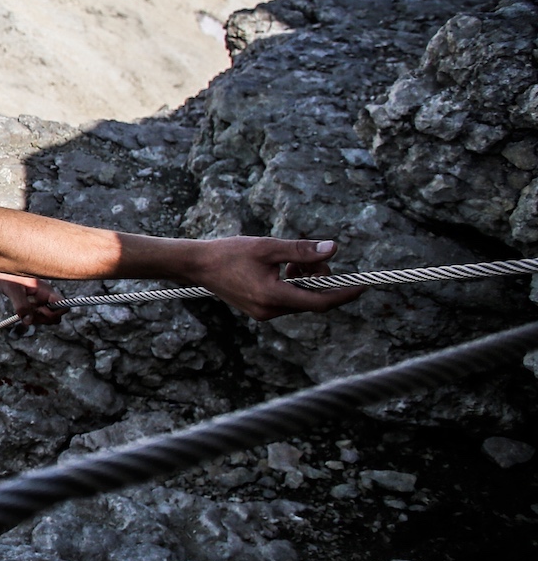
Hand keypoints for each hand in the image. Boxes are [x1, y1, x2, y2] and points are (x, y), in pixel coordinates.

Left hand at [0, 273, 61, 323]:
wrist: (0, 269)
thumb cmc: (6, 274)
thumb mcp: (12, 290)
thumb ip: (21, 305)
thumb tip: (28, 321)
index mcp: (45, 290)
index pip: (63, 304)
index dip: (55, 313)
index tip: (39, 311)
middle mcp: (46, 295)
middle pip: (56, 316)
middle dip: (43, 319)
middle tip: (28, 314)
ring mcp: (41, 300)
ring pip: (47, 318)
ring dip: (36, 319)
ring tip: (23, 312)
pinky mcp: (35, 304)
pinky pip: (38, 316)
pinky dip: (31, 317)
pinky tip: (22, 311)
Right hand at [186, 238, 363, 319]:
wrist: (198, 266)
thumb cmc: (230, 253)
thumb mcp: (268, 247)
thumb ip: (302, 251)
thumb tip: (333, 249)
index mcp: (273, 296)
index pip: (320, 302)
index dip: (344, 294)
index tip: (362, 286)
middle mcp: (270, 311)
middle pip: (312, 300)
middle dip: (320, 280)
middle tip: (310, 258)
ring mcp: (264, 313)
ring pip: (300, 301)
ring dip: (306, 282)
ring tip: (292, 261)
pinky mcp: (259, 310)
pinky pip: (288, 301)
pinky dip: (293, 286)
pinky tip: (282, 270)